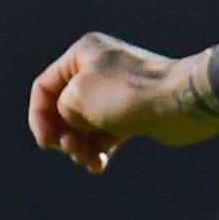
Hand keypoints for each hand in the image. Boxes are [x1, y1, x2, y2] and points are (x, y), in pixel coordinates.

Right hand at [29, 33, 218, 169]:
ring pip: (84, 123)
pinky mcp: (132, 112)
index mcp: (83, 54)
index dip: (39, 116)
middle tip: (71, 151)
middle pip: (63, 107)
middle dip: (63, 133)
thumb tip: (71, 124)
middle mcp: (98, 69)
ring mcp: (116, 92)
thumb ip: (61, 109)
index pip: (45, 86)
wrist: (180, 103)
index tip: (46, 143)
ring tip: (86, 160)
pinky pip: (105, 133)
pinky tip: (98, 165)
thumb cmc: (127, 94)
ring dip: (79, 145)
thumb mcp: (78, 98)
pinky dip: (98, 149)